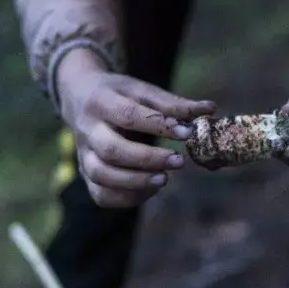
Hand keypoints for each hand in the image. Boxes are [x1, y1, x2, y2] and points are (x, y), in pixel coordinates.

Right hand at [56, 49, 216, 207]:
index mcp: (100, 102)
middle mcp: (87, 130)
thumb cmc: (118, 95)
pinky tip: (150, 189)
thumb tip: (210, 109)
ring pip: (102, 176)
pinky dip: (126, 198)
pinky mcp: (85, 174)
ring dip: (135, 182)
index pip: (129, 115)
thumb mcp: (140, 90)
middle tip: (179, 161)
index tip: (187, 132)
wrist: (78, 97)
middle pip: (112, 150)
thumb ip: (173, 104)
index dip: (159, 126)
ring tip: (164, 179)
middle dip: (147, 159)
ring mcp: (83, 154)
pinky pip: (101, 195)